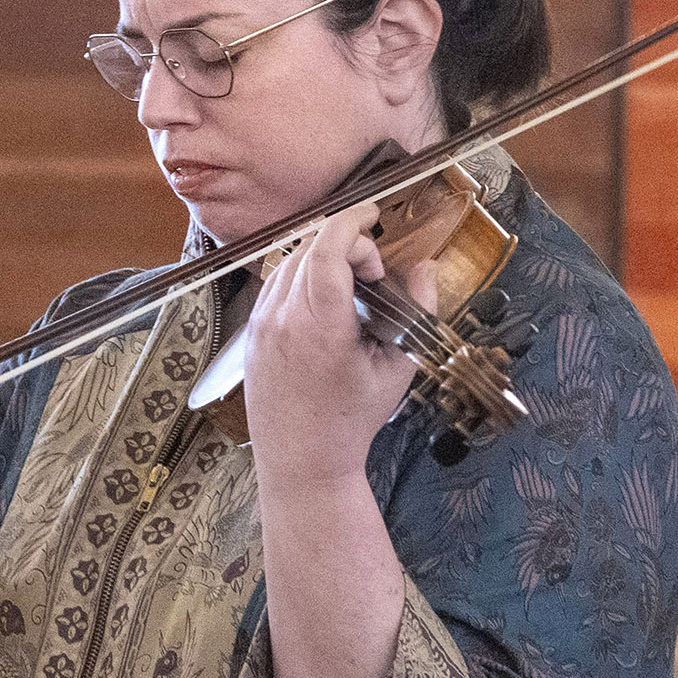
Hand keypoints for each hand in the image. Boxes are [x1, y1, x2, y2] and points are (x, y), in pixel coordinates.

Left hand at [240, 202, 417, 477]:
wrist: (302, 461)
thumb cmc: (353, 420)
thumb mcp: (397, 369)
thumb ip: (416, 312)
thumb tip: (426, 267)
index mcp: (321, 325)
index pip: (329, 247)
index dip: (353, 221)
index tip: (375, 216)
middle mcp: (283, 318)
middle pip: (309, 247)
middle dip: (346, 241)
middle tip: (374, 270)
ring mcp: (261, 325)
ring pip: (288, 262)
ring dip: (322, 256)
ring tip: (352, 286)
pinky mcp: (251, 334)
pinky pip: (274, 284)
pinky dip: (301, 275)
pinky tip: (324, 299)